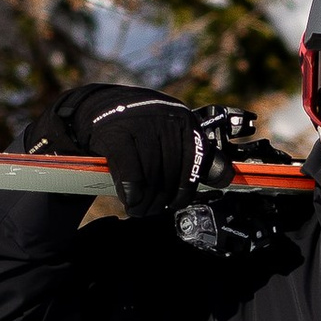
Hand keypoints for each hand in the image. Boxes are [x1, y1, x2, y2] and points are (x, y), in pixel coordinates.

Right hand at [35, 81, 215, 219]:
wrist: (95, 110)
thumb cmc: (138, 130)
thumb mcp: (169, 134)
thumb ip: (194, 155)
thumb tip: (226, 178)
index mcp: (184, 120)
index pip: (196, 163)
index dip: (185, 189)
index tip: (174, 203)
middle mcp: (166, 118)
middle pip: (172, 174)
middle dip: (162, 200)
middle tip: (151, 210)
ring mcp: (141, 124)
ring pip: (152, 178)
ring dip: (146, 202)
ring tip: (139, 208)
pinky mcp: (116, 135)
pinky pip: (131, 175)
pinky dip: (131, 194)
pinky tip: (129, 199)